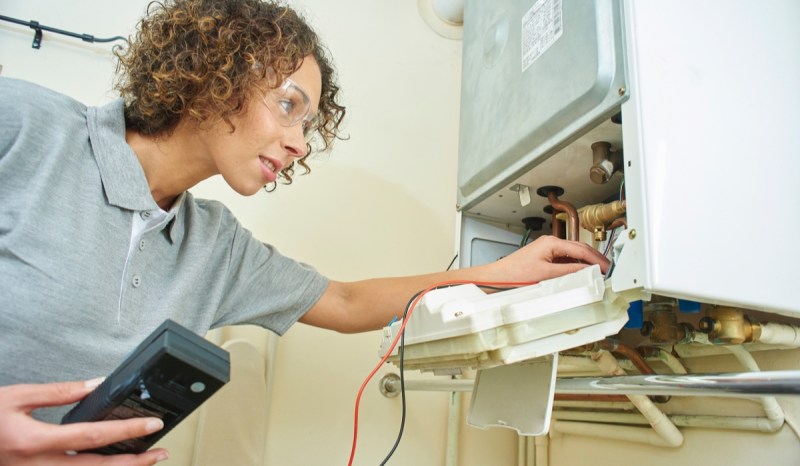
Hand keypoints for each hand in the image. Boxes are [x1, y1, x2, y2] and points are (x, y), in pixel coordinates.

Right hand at [0, 380, 168, 464]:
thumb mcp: (16, 396)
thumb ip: (59, 392)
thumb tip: (95, 385)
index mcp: (35, 442)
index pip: (92, 438)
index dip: (126, 432)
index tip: (152, 424)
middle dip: (134, 463)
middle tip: (161, 452)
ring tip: (146, 460)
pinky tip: (112, 464)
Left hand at [493, 235, 609, 282]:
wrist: (497, 278)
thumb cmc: (515, 274)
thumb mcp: (546, 275)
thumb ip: (569, 271)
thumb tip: (587, 270)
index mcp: (552, 243)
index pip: (581, 249)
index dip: (596, 260)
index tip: (606, 268)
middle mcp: (550, 243)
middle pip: (579, 249)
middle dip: (594, 259)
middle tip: (607, 269)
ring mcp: (547, 250)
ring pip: (573, 254)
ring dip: (586, 262)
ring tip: (598, 272)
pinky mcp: (544, 257)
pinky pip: (565, 260)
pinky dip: (575, 265)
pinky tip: (581, 273)